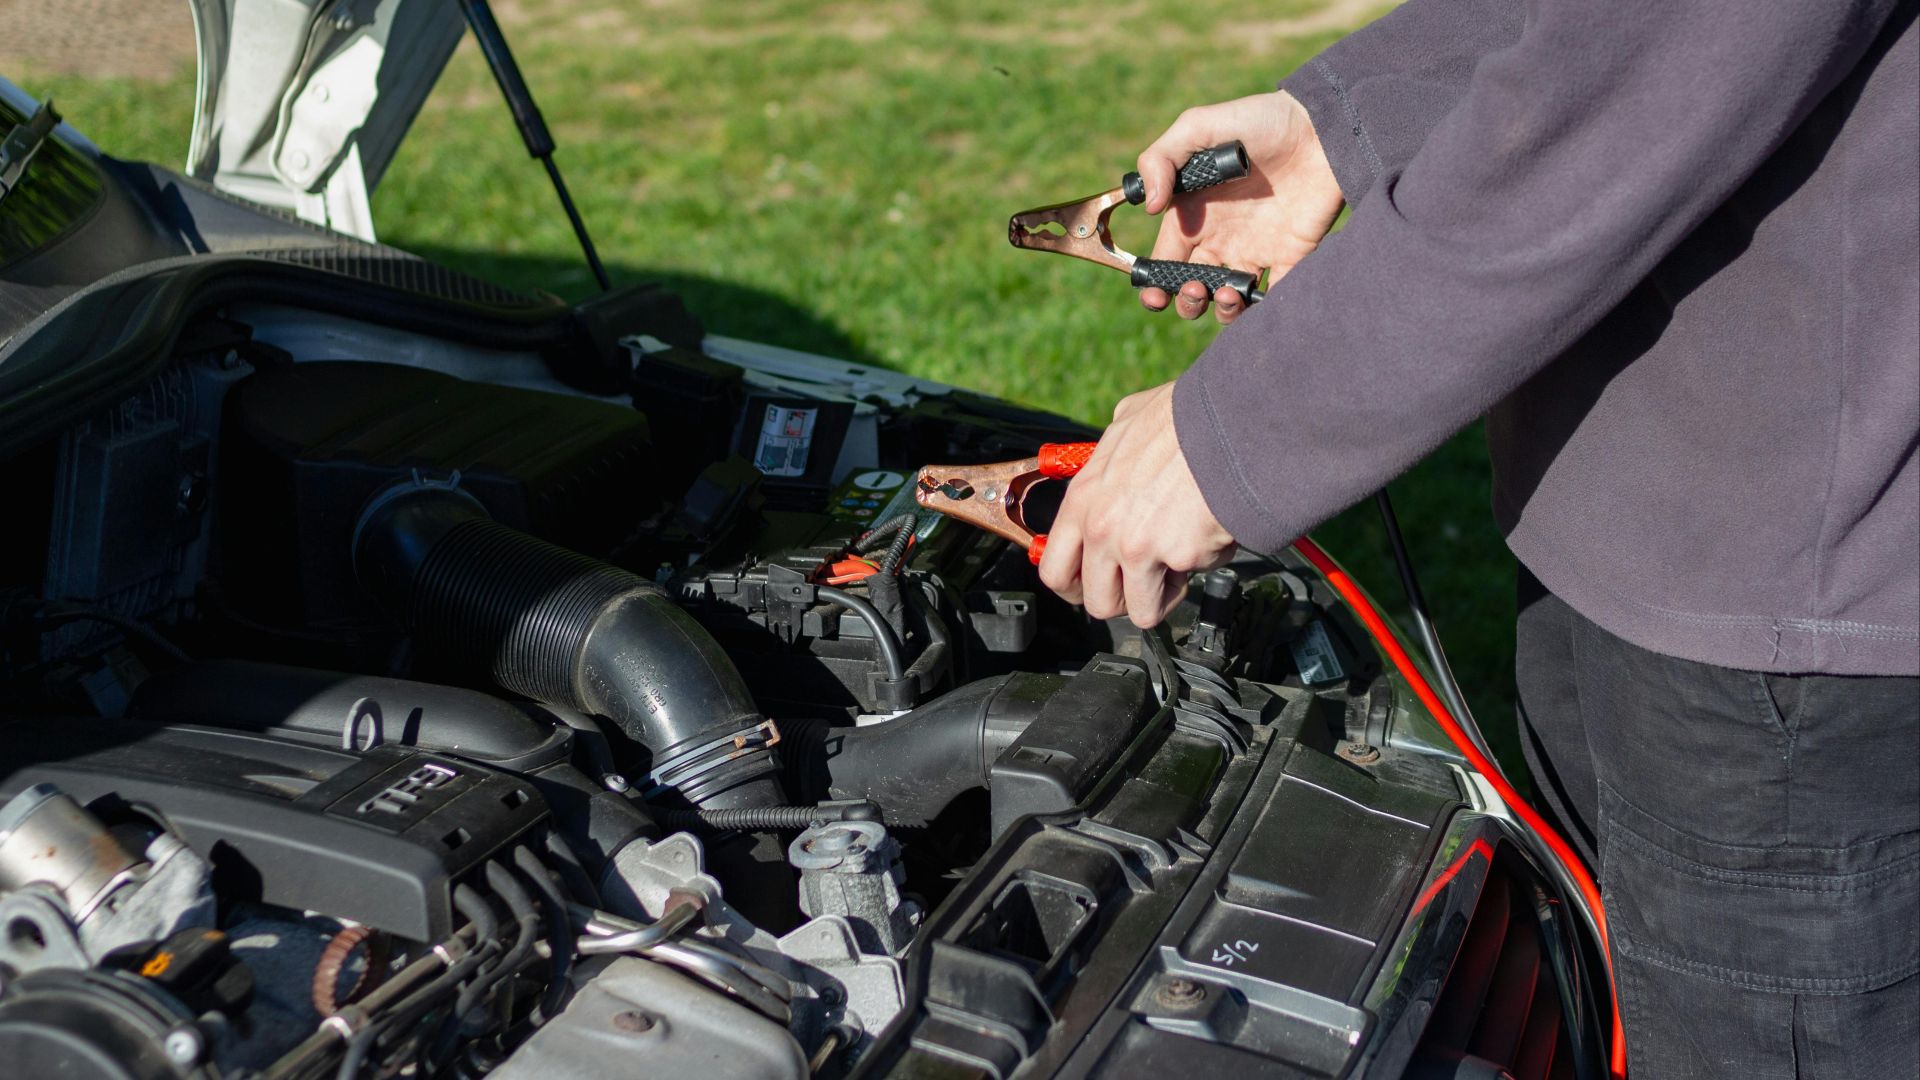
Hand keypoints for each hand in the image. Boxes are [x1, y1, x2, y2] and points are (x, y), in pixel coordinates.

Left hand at [1036, 382, 1235, 627]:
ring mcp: (1138, 547)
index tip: (1093, 586)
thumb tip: (1116, 453)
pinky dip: (1201, 567)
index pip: (1054, 569)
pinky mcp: (1179, 556)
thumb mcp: (1127, 424)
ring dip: (1162, 594)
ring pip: (1142, 611)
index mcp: (1084, 500)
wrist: (1231, 423)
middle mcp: (1103, 529)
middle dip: (1124, 600)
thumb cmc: (1184, 419)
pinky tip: (1207, 534)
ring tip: (1179, 560)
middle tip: (1143, 581)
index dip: (1075, 588)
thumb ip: (1111, 454)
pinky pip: (1190, 583)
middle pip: (1097, 603)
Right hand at [1135, 92, 1343, 324]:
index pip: (1164, 260)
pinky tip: (1257, 298)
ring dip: (1220, 310)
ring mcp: (1256, 249)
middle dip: (1186, 302)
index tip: (1155, 295)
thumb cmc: (1258, 120)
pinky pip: (1274, 296)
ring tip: (1227, 292)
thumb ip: (1161, 159)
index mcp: (1193, 214)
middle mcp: (1220, 238)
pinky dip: (1262, 310)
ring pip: (1228, 300)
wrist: (1322, 125)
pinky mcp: (1291, 256)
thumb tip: (1150, 207)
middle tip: (1196, 288)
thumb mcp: (1199, 126)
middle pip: (1191, 288)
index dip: (1154, 285)